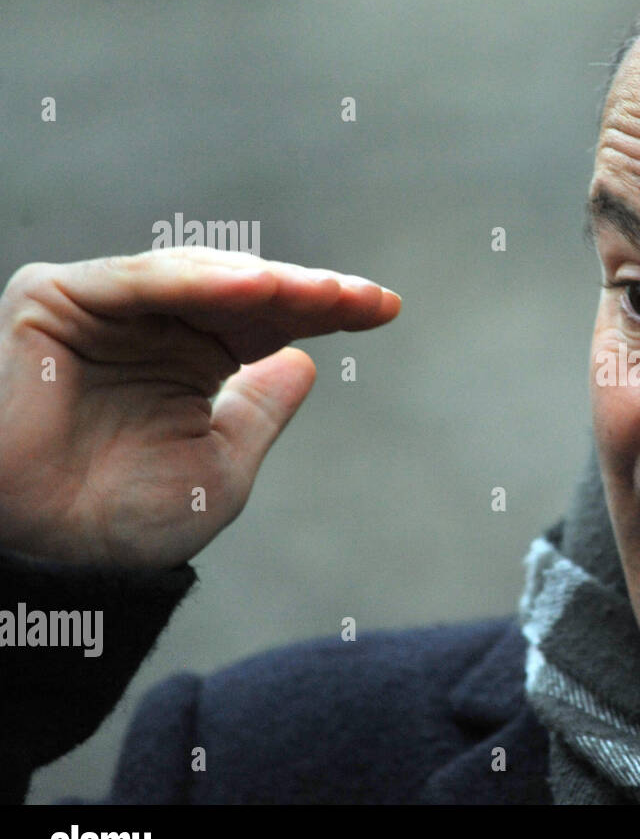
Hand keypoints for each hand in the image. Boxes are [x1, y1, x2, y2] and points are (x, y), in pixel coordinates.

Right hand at [0, 247, 400, 569]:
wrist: (57, 563)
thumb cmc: (128, 525)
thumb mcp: (220, 467)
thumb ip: (260, 411)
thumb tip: (308, 362)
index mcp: (193, 358)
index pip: (271, 320)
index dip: (328, 311)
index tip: (388, 308)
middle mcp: (151, 325)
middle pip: (243, 290)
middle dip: (306, 292)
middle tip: (364, 299)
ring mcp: (104, 308)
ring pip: (198, 275)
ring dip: (263, 282)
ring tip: (323, 293)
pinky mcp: (53, 301)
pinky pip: (137, 282)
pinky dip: (195, 279)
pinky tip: (254, 287)